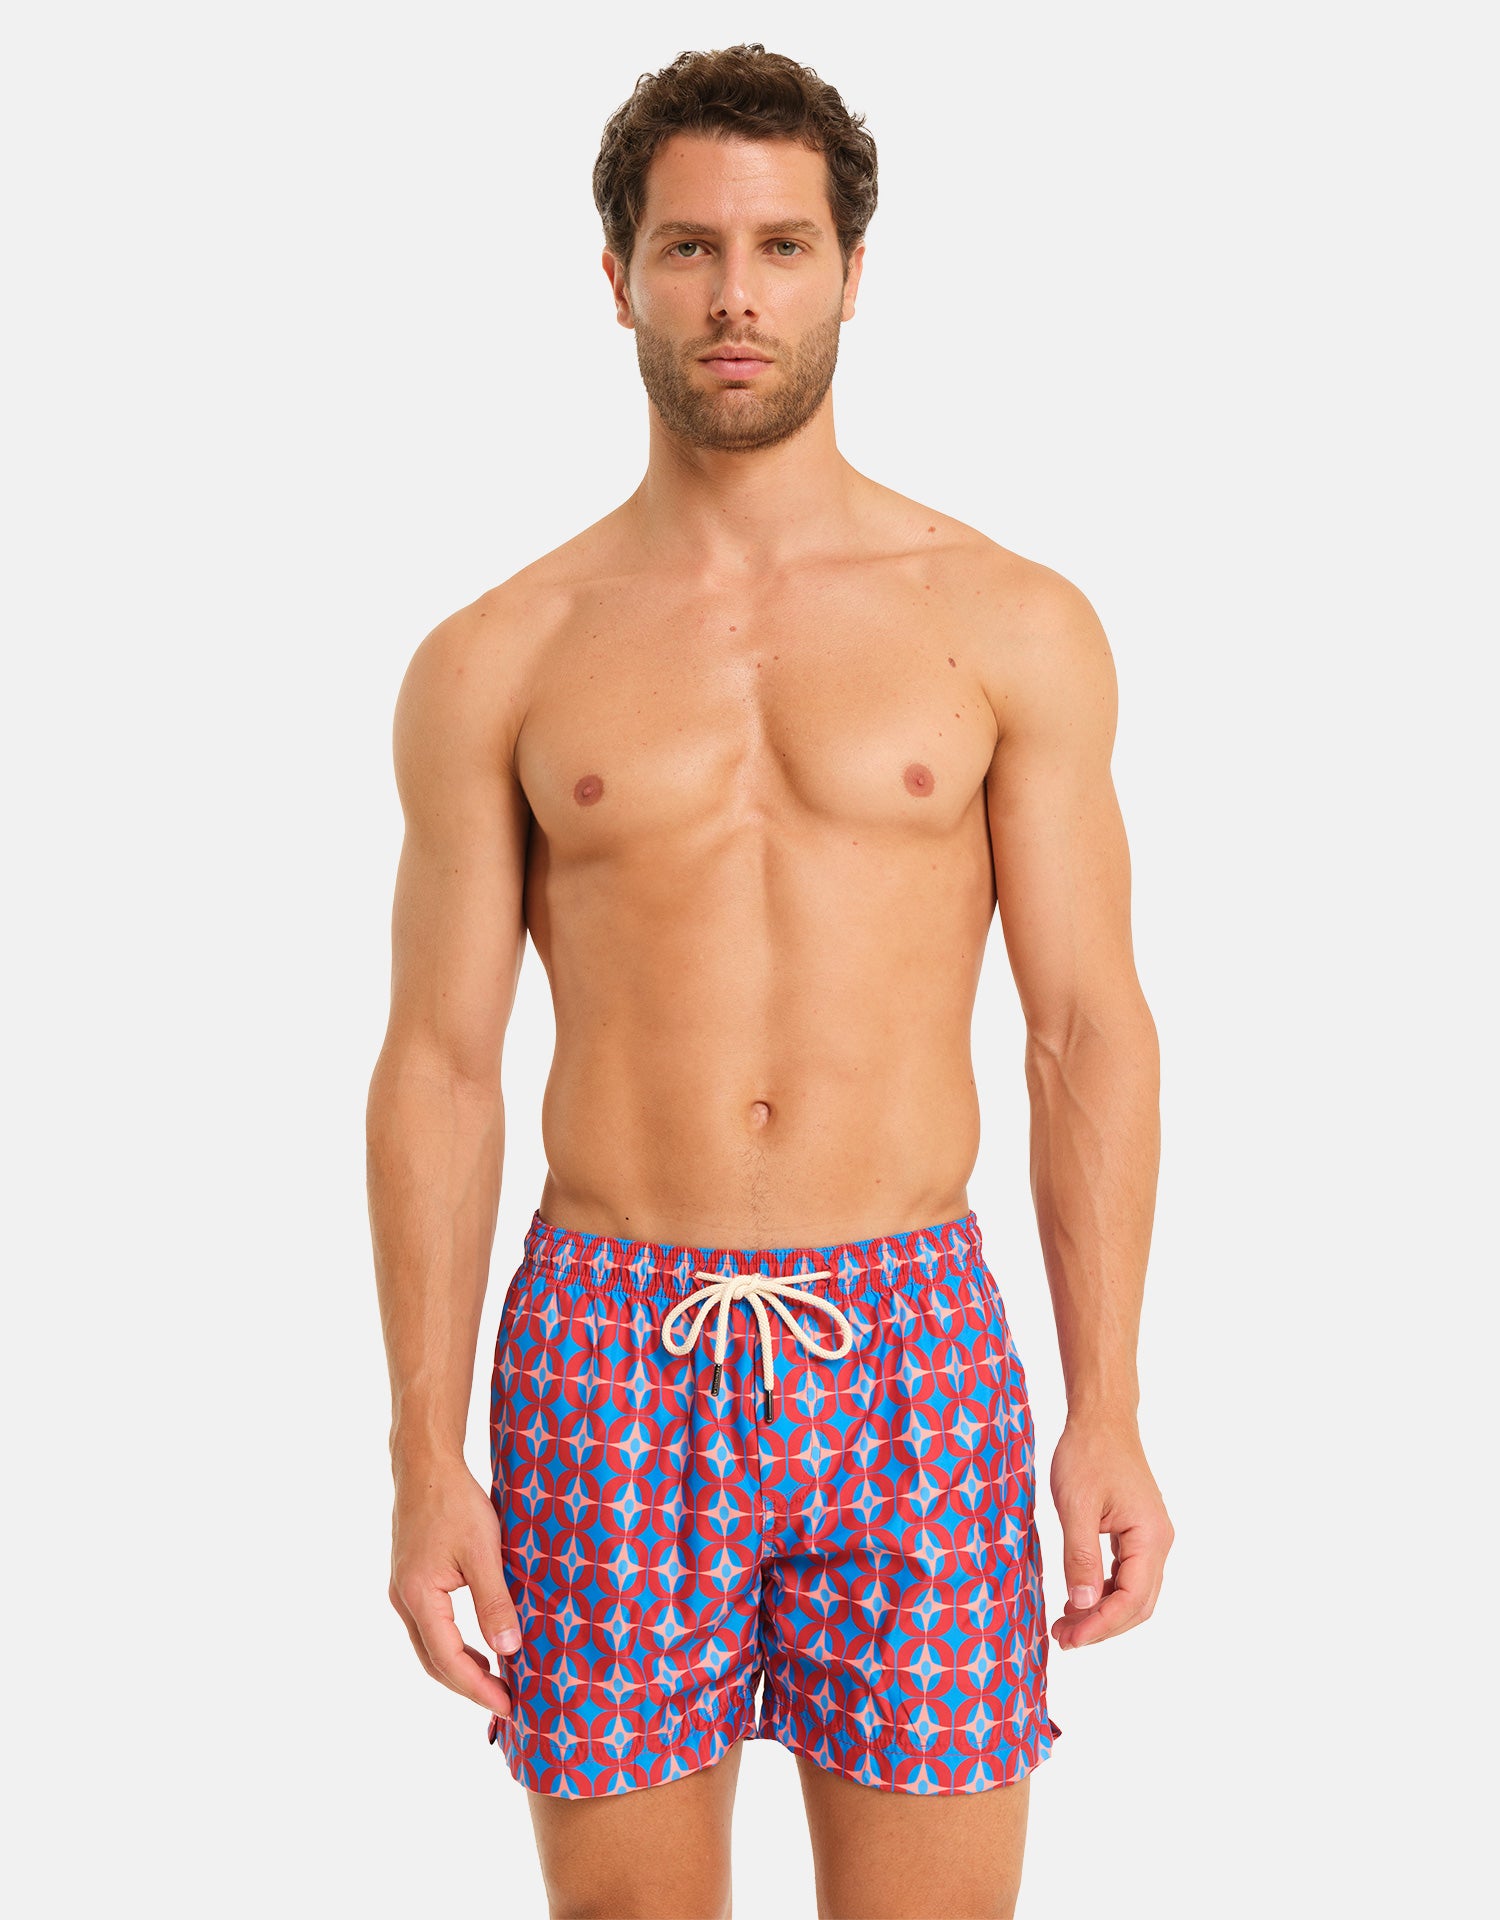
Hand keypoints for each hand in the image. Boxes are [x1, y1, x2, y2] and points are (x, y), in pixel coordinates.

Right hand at [389, 1456, 519, 1716]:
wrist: (426, 1464)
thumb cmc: (454, 1502)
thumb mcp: (483, 1551)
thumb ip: (494, 1602)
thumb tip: (508, 1650)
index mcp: (418, 1596)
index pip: (447, 1660)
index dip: (478, 1688)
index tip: (508, 1705)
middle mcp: (403, 1599)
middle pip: (433, 1661)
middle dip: (468, 1686)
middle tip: (505, 1701)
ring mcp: (404, 1590)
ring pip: (430, 1645)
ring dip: (461, 1667)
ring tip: (497, 1680)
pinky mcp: (411, 1579)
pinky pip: (430, 1626)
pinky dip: (454, 1644)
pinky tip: (479, 1646)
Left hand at [1048, 1413, 1172, 1650]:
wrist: (1101, 1418)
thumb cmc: (1088, 1454)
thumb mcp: (1076, 1506)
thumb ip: (1080, 1557)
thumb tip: (1081, 1606)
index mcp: (1150, 1538)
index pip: (1132, 1599)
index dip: (1101, 1624)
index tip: (1070, 1639)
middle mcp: (1158, 1542)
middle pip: (1137, 1604)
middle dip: (1102, 1626)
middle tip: (1063, 1639)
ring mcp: (1149, 1538)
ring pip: (1132, 1593)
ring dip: (1101, 1612)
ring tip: (1064, 1626)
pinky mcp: (1135, 1533)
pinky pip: (1124, 1574)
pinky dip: (1102, 1592)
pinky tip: (1076, 1599)